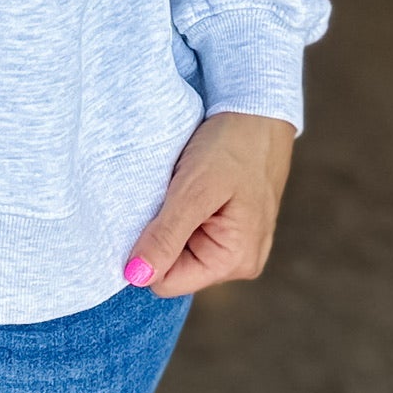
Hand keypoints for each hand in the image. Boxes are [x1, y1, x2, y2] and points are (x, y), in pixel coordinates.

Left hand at [124, 110, 295, 296]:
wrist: (257, 112)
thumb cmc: (232, 147)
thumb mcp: (193, 190)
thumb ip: (165, 237)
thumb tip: (135, 277)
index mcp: (234, 261)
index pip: (166, 281)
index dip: (147, 252)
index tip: (146, 212)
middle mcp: (239, 262)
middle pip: (174, 267)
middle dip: (161, 234)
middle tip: (167, 194)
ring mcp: (236, 245)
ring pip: (180, 248)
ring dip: (170, 219)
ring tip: (179, 187)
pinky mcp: (230, 226)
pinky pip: (191, 231)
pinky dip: (181, 210)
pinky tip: (187, 186)